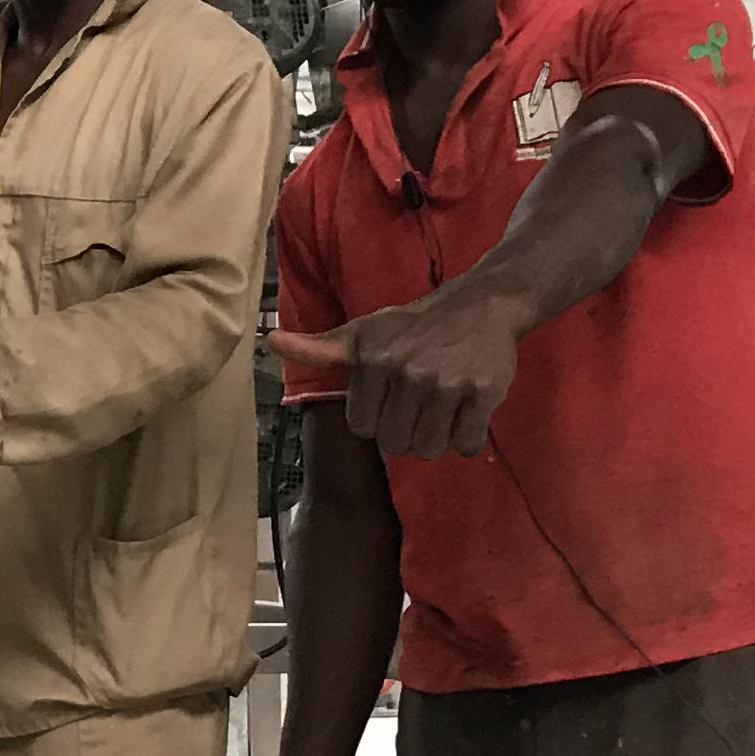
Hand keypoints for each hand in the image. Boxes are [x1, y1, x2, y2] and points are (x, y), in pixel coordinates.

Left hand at [271, 286, 525, 459]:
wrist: (479, 306)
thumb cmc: (413, 325)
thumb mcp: (362, 333)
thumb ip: (318, 347)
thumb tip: (270, 340)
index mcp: (375, 361)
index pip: (362, 428)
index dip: (376, 418)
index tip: (390, 396)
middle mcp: (409, 373)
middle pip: (395, 444)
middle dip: (404, 433)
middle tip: (418, 405)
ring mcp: (448, 385)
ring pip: (429, 449)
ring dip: (434, 439)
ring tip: (440, 409)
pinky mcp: (484, 394)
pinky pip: (466, 444)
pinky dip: (466, 438)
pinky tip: (465, 412)